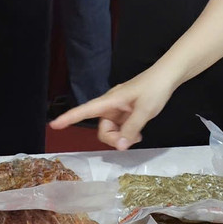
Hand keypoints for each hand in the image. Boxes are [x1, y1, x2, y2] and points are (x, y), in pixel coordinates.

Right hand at [49, 66, 178, 148]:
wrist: (167, 77)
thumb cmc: (154, 88)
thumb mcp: (145, 110)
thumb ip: (131, 129)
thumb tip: (120, 146)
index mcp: (110, 100)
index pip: (85, 110)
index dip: (69, 118)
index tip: (54, 124)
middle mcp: (110, 105)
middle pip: (102, 129)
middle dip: (113, 138)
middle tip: (131, 139)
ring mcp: (118, 110)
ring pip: (112, 131)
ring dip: (122, 137)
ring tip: (138, 135)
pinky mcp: (126, 113)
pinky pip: (121, 128)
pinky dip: (127, 134)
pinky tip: (138, 133)